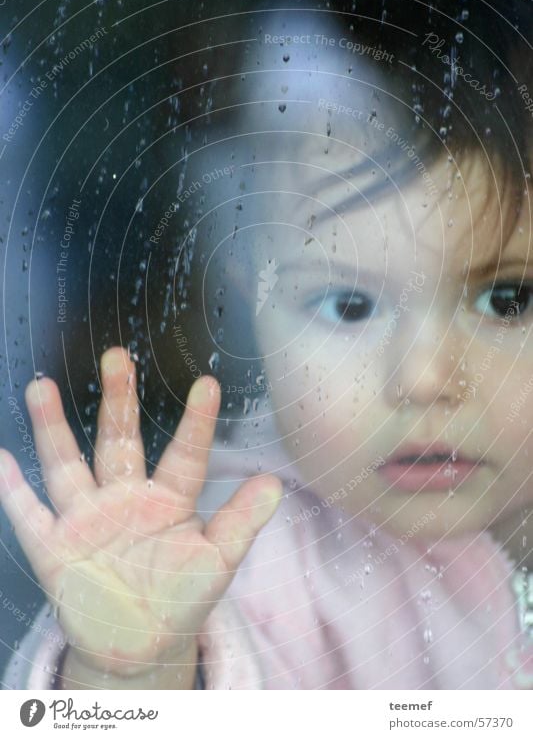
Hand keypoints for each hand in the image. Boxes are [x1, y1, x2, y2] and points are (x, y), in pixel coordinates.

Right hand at [0, 347, 281, 677]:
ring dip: (53, 428)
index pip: (185, 455)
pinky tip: (2, 460)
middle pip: (119, 441)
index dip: (197, 423)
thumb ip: (241, 521)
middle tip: (118, 355)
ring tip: (42, 386)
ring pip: (67, 466)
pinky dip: (13, 491)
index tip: (209, 385)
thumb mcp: (217, 561)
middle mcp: (124, 499)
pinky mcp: (55, 549)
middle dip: (118, 400)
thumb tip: (275, 483)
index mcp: (168, 500)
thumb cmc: (182, 596)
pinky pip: (30, 515)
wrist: (140, 643)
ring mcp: (87, 520)